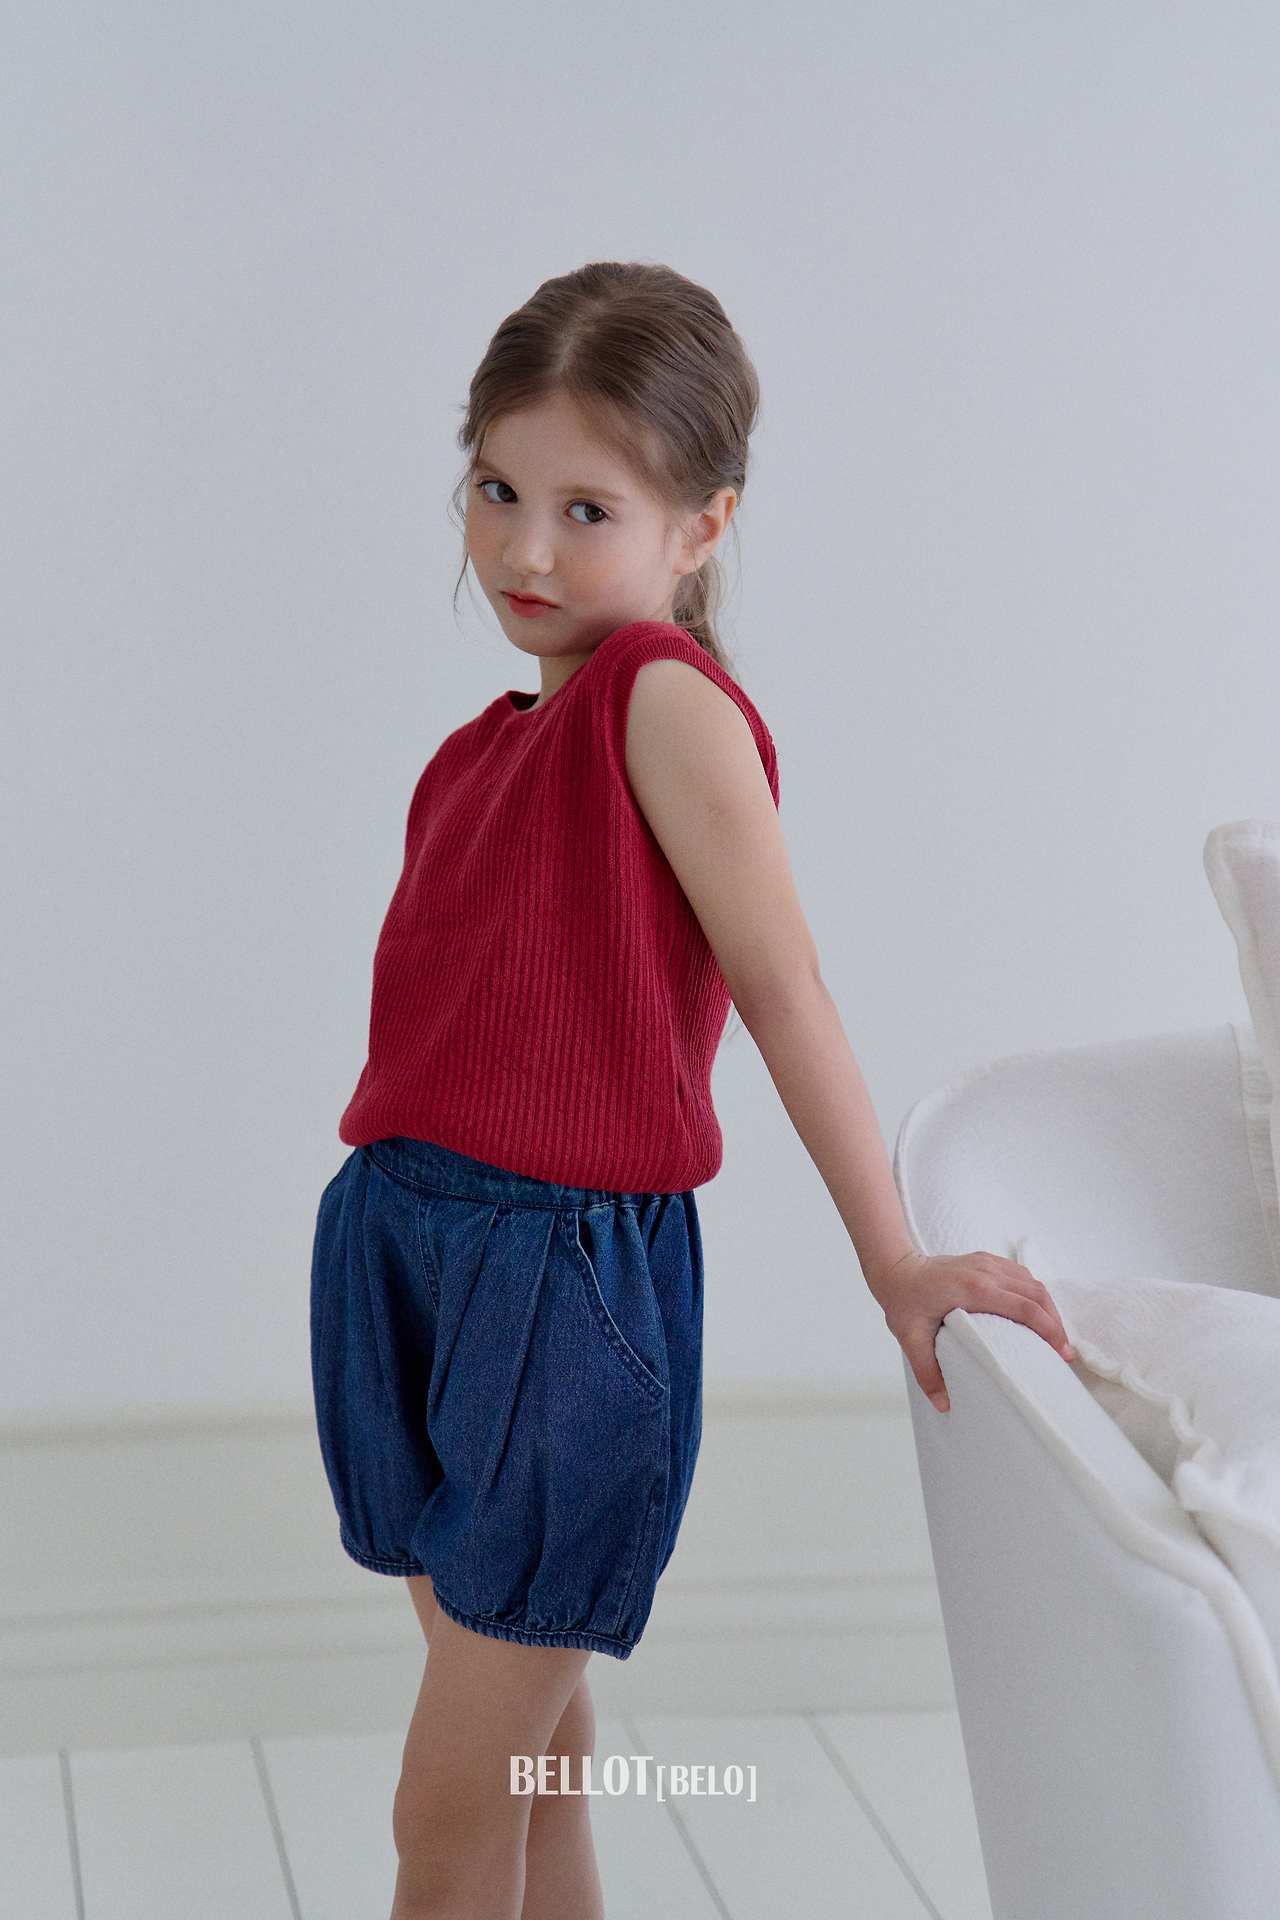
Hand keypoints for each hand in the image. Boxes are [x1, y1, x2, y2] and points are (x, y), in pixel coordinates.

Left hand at [866, 1248, 1076, 1413]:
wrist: (896, 1268)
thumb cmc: (903, 1302)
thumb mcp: (910, 1339)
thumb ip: (927, 1372)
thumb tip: (944, 1406)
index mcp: (973, 1289)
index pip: (1024, 1308)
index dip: (1049, 1330)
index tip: (1062, 1354)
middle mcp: (986, 1271)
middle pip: (1037, 1295)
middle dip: (1056, 1323)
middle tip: (1064, 1353)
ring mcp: (987, 1262)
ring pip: (1033, 1282)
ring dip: (1048, 1308)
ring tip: (1055, 1337)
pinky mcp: (986, 1260)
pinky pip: (1021, 1275)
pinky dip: (1035, 1295)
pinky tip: (1036, 1314)